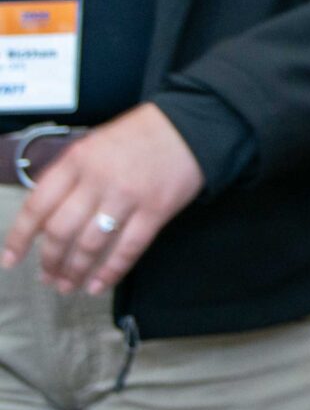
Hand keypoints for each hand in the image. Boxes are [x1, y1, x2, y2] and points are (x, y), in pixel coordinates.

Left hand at [0, 105, 204, 294]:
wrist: (192, 124)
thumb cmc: (141, 135)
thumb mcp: (94, 145)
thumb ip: (69, 177)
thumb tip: (44, 219)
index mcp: (78, 160)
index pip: (37, 205)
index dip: (20, 237)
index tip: (11, 259)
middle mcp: (98, 179)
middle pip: (62, 231)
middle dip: (50, 261)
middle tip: (48, 277)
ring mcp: (128, 196)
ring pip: (91, 245)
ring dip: (75, 271)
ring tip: (68, 285)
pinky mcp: (156, 210)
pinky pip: (128, 249)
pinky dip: (110, 272)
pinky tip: (97, 284)